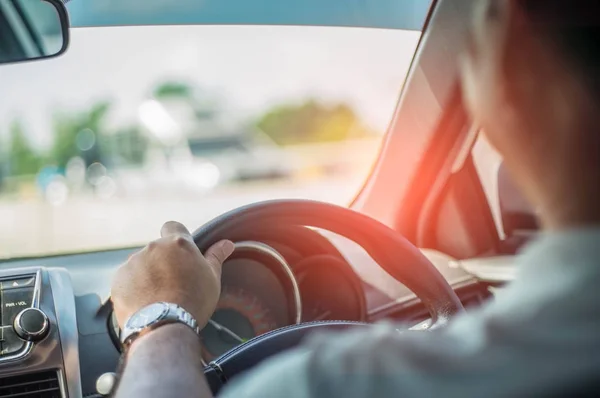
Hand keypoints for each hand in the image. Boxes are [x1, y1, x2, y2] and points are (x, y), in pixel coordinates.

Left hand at [111, 221, 234, 328]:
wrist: (163, 326)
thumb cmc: (193, 301)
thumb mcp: (212, 278)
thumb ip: (216, 256)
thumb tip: (227, 243)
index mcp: (177, 243)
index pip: (173, 226)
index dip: (176, 237)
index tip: (180, 253)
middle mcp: (153, 248)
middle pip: (157, 249)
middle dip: (163, 261)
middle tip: (174, 283)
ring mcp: (133, 263)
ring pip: (142, 264)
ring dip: (148, 274)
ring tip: (158, 297)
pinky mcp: (119, 280)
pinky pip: (127, 280)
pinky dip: (135, 288)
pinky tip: (145, 303)